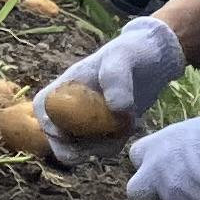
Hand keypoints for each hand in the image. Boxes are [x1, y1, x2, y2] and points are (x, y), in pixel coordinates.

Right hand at [40, 14, 183, 152]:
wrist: (155, 59)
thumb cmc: (133, 51)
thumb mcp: (123, 56)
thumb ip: (116, 77)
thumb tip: (115, 108)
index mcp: (65, 86)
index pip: (44, 109)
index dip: (51, 126)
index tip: (71, 133)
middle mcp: (72, 105)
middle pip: (57, 138)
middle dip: (76, 149)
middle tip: (100, 145)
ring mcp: (88, 120)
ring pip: (82, 148)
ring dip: (103, 146)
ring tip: (128, 123)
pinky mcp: (106, 130)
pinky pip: (104, 149)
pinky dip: (117, 143)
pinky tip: (133, 124)